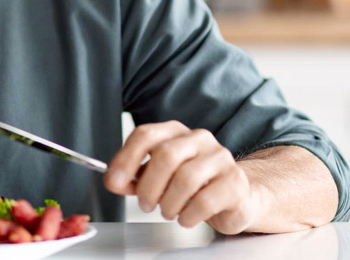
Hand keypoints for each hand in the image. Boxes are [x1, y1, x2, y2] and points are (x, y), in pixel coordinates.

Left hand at [103, 121, 264, 233]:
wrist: (235, 197)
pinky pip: (205, 200)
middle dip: (149, 186)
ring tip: (168, 211)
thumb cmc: (193, 186)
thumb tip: (114, 180)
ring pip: (186, 178)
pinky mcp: (235, 182)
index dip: (126, 158)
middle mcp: (199, 139)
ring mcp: (220, 158)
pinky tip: (186, 217)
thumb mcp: (157, 179)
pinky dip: (188, 215)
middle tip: (146, 204)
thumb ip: (133, 179)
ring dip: (169, 203)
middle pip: (165, 155)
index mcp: (175, 132)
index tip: (114, 180)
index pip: (145, 134)